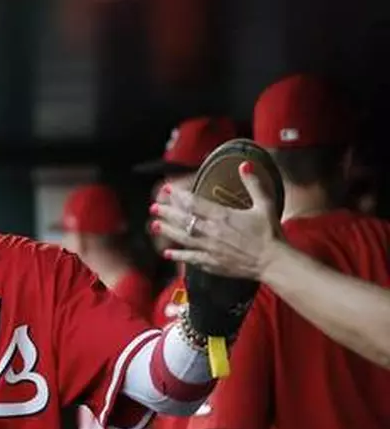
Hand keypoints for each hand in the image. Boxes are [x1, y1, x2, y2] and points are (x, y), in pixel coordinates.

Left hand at [151, 162, 283, 279]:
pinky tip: (167, 253)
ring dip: (167, 231)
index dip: (178, 195)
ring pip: (182, 238)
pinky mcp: (211, 263)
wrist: (273, 261)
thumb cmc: (270, 233)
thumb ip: (253, 184)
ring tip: (154, 225)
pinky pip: (190, 258)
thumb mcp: (265, 204)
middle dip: (166, 213)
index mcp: (223, 216)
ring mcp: (209, 248)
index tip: (167, 189)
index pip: (194, 203)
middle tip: (154, 207)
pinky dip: (177, 255)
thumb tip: (245, 165)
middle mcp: (212, 231)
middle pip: (183, 220)